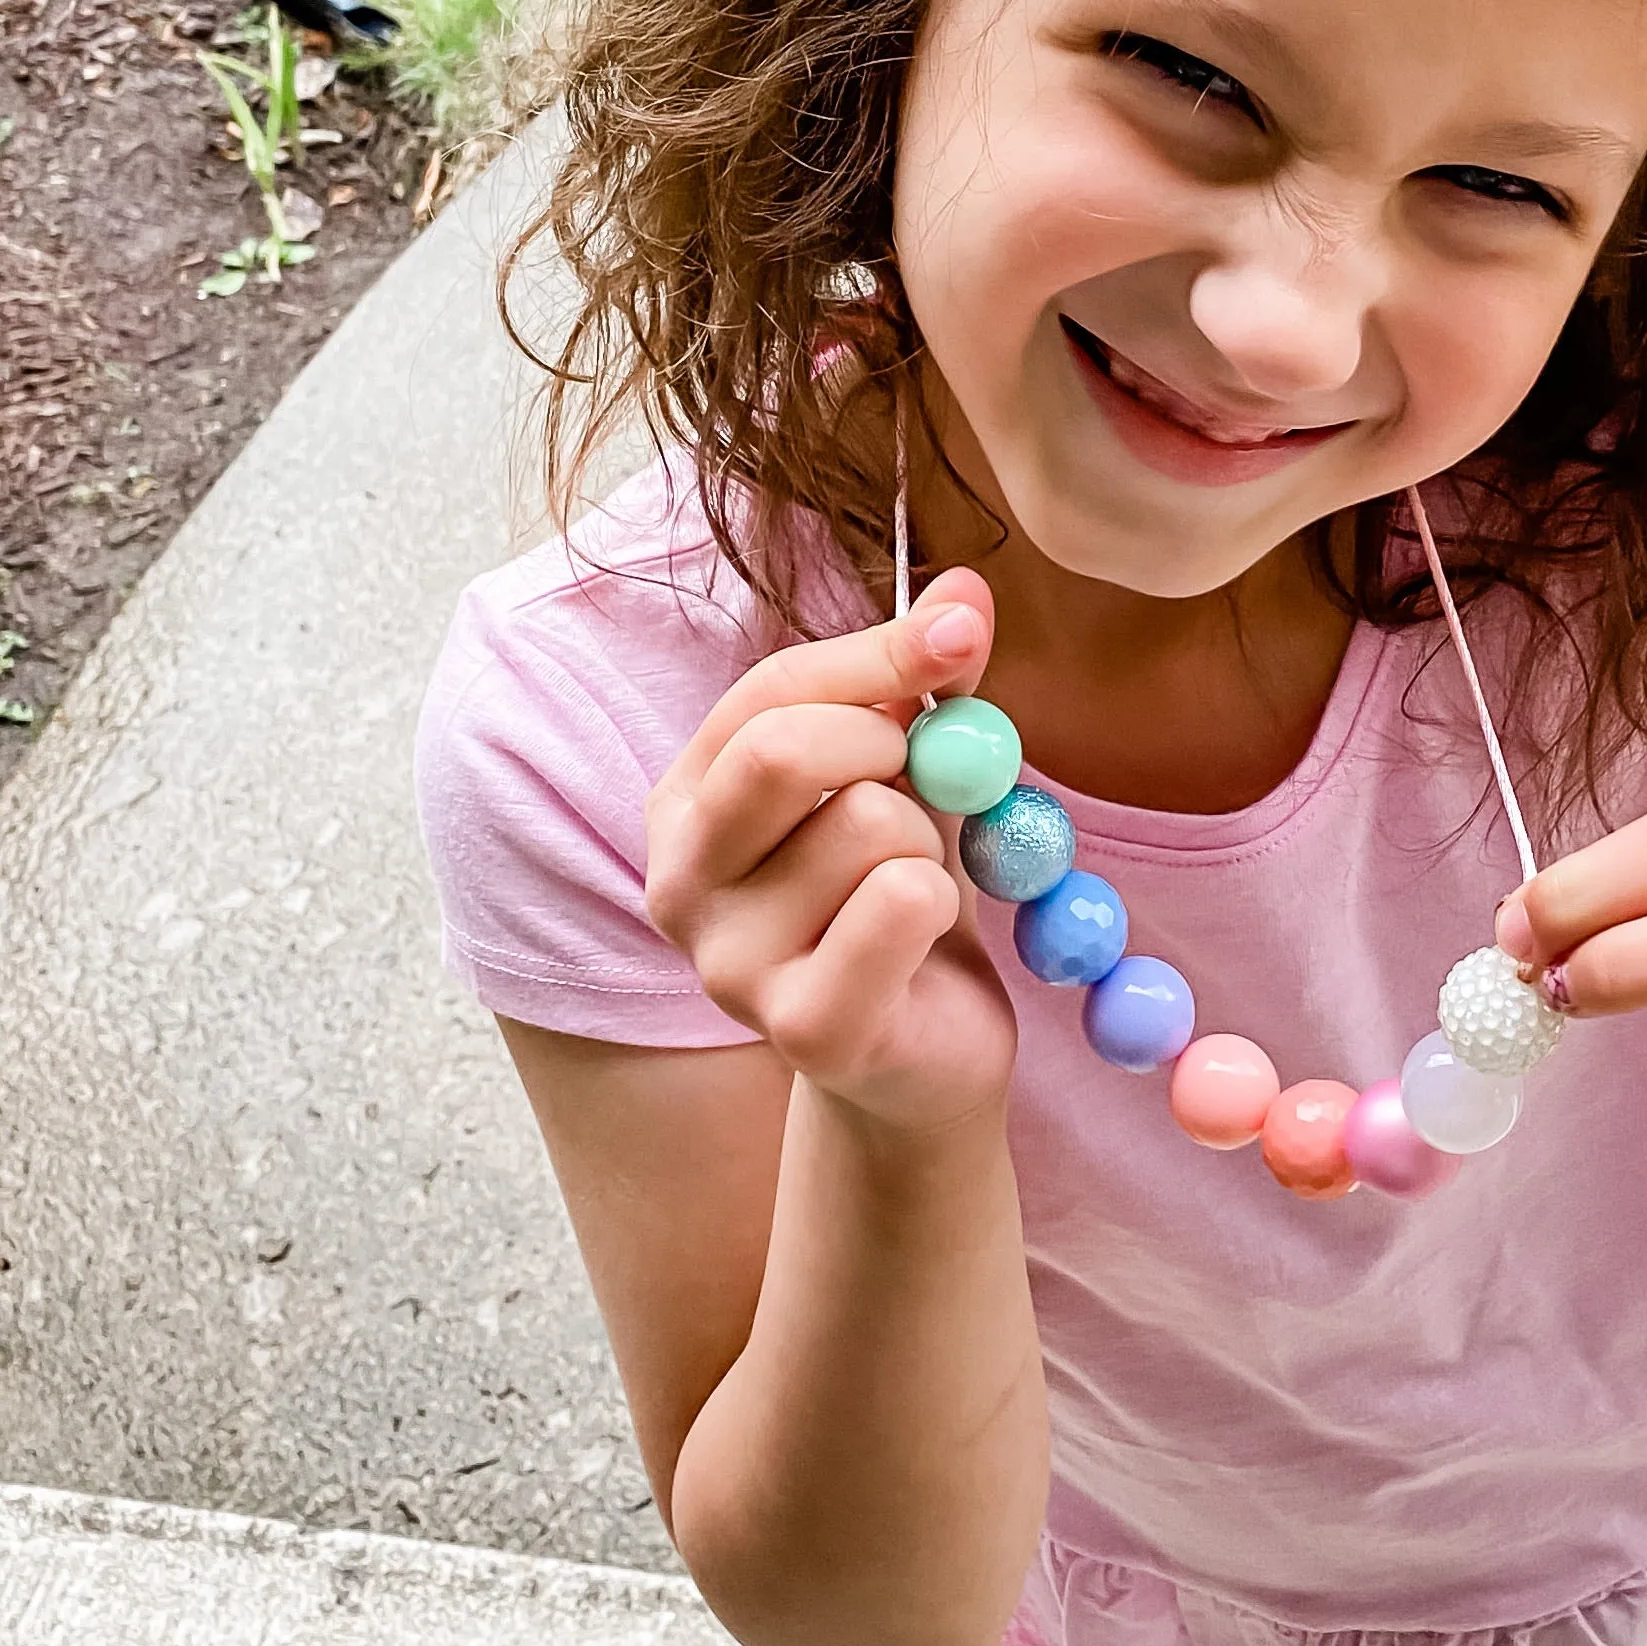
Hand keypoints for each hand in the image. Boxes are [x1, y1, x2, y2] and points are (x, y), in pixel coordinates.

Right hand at [645, 569, 1019, 1134]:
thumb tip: (967, 590)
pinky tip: (922, 944)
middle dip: (891, 746)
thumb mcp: (908, 777)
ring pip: (867, 824)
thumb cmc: (896, 899)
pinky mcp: (800, 1029)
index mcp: (689, 801)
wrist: (922, 1055)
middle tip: (930, 788)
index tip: (962, 632)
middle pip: (783, 750)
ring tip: (916, 889)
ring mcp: (728, 964)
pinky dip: (941, 904)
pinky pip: (900, 905)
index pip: (770, 690)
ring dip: (929, 842)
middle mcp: (679, 881)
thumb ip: (923, 683)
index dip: (875, 651)